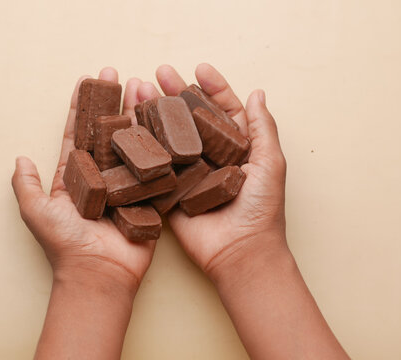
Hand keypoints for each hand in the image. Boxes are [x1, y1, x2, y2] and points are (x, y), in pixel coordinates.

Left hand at [12, 67, 153, 289]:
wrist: (100, 273)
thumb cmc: (66, 244)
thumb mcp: (36, 212)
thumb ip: (26, 185)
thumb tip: (20, 157)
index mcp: (75, 177)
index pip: (76, 134)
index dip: (80, 107)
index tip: (86, 81)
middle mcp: (102, 177)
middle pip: (106, 132)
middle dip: (111, 102)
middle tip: (117, 73)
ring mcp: (127, 184)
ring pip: (132, 142)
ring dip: (136, 114)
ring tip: (141, 86)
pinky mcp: (149, 195)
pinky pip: (155, 166)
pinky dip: (160, 144)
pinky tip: (165, 120)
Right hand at [141, 65, 348, 358]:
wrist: (239, 252)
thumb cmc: (261, 208)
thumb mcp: (270, 163)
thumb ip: (262, 128)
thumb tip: (258, 92)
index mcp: (236, 148)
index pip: (222, 110)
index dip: (211, 88)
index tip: (199, 68)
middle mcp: (210, 156)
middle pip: (190, 118)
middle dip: (175, 93)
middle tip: (159, 72)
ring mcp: (187, 173)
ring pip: (169, 136)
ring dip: (154, 111)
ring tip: (138, 88)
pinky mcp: (169, 191)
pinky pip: (154, 165)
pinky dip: (142, 145)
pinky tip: (130, 123)